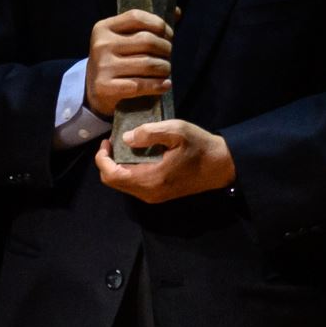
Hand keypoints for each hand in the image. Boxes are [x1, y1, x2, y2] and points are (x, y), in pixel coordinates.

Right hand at [85, 8, 177, 116]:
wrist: (92, 88)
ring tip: (165, 71)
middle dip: (166, 49)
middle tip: (168, 57)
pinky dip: (158, 86)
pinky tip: (164, 85)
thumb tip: (178, 10)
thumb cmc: (116, 59)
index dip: (159, 24)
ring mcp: (103, 66)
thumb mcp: (123, 38)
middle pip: (147, 41)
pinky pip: (141, 85)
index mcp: (104, 28)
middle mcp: (101, 44)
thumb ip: (147, 25)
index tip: (168, 35)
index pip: (136, 17)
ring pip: (148, 64)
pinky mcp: (105, 87)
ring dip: (165, 69)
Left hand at [94, 120, 235, 203]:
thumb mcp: (177, 131)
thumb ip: (149, 133)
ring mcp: (154, 196)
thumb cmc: (200, 146)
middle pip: (113, 181)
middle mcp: (149, 193)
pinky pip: (134, 184)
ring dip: (117, 165)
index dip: (102, 158)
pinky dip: (128, 170)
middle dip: (107, 161)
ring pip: (122, 184)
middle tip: (113, 142)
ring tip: (124, 145)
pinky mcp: (160, 194)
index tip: (107, 140)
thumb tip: (126, 139)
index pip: (111, 175)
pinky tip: (136, 155)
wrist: (223, 166)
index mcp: (150, 179)